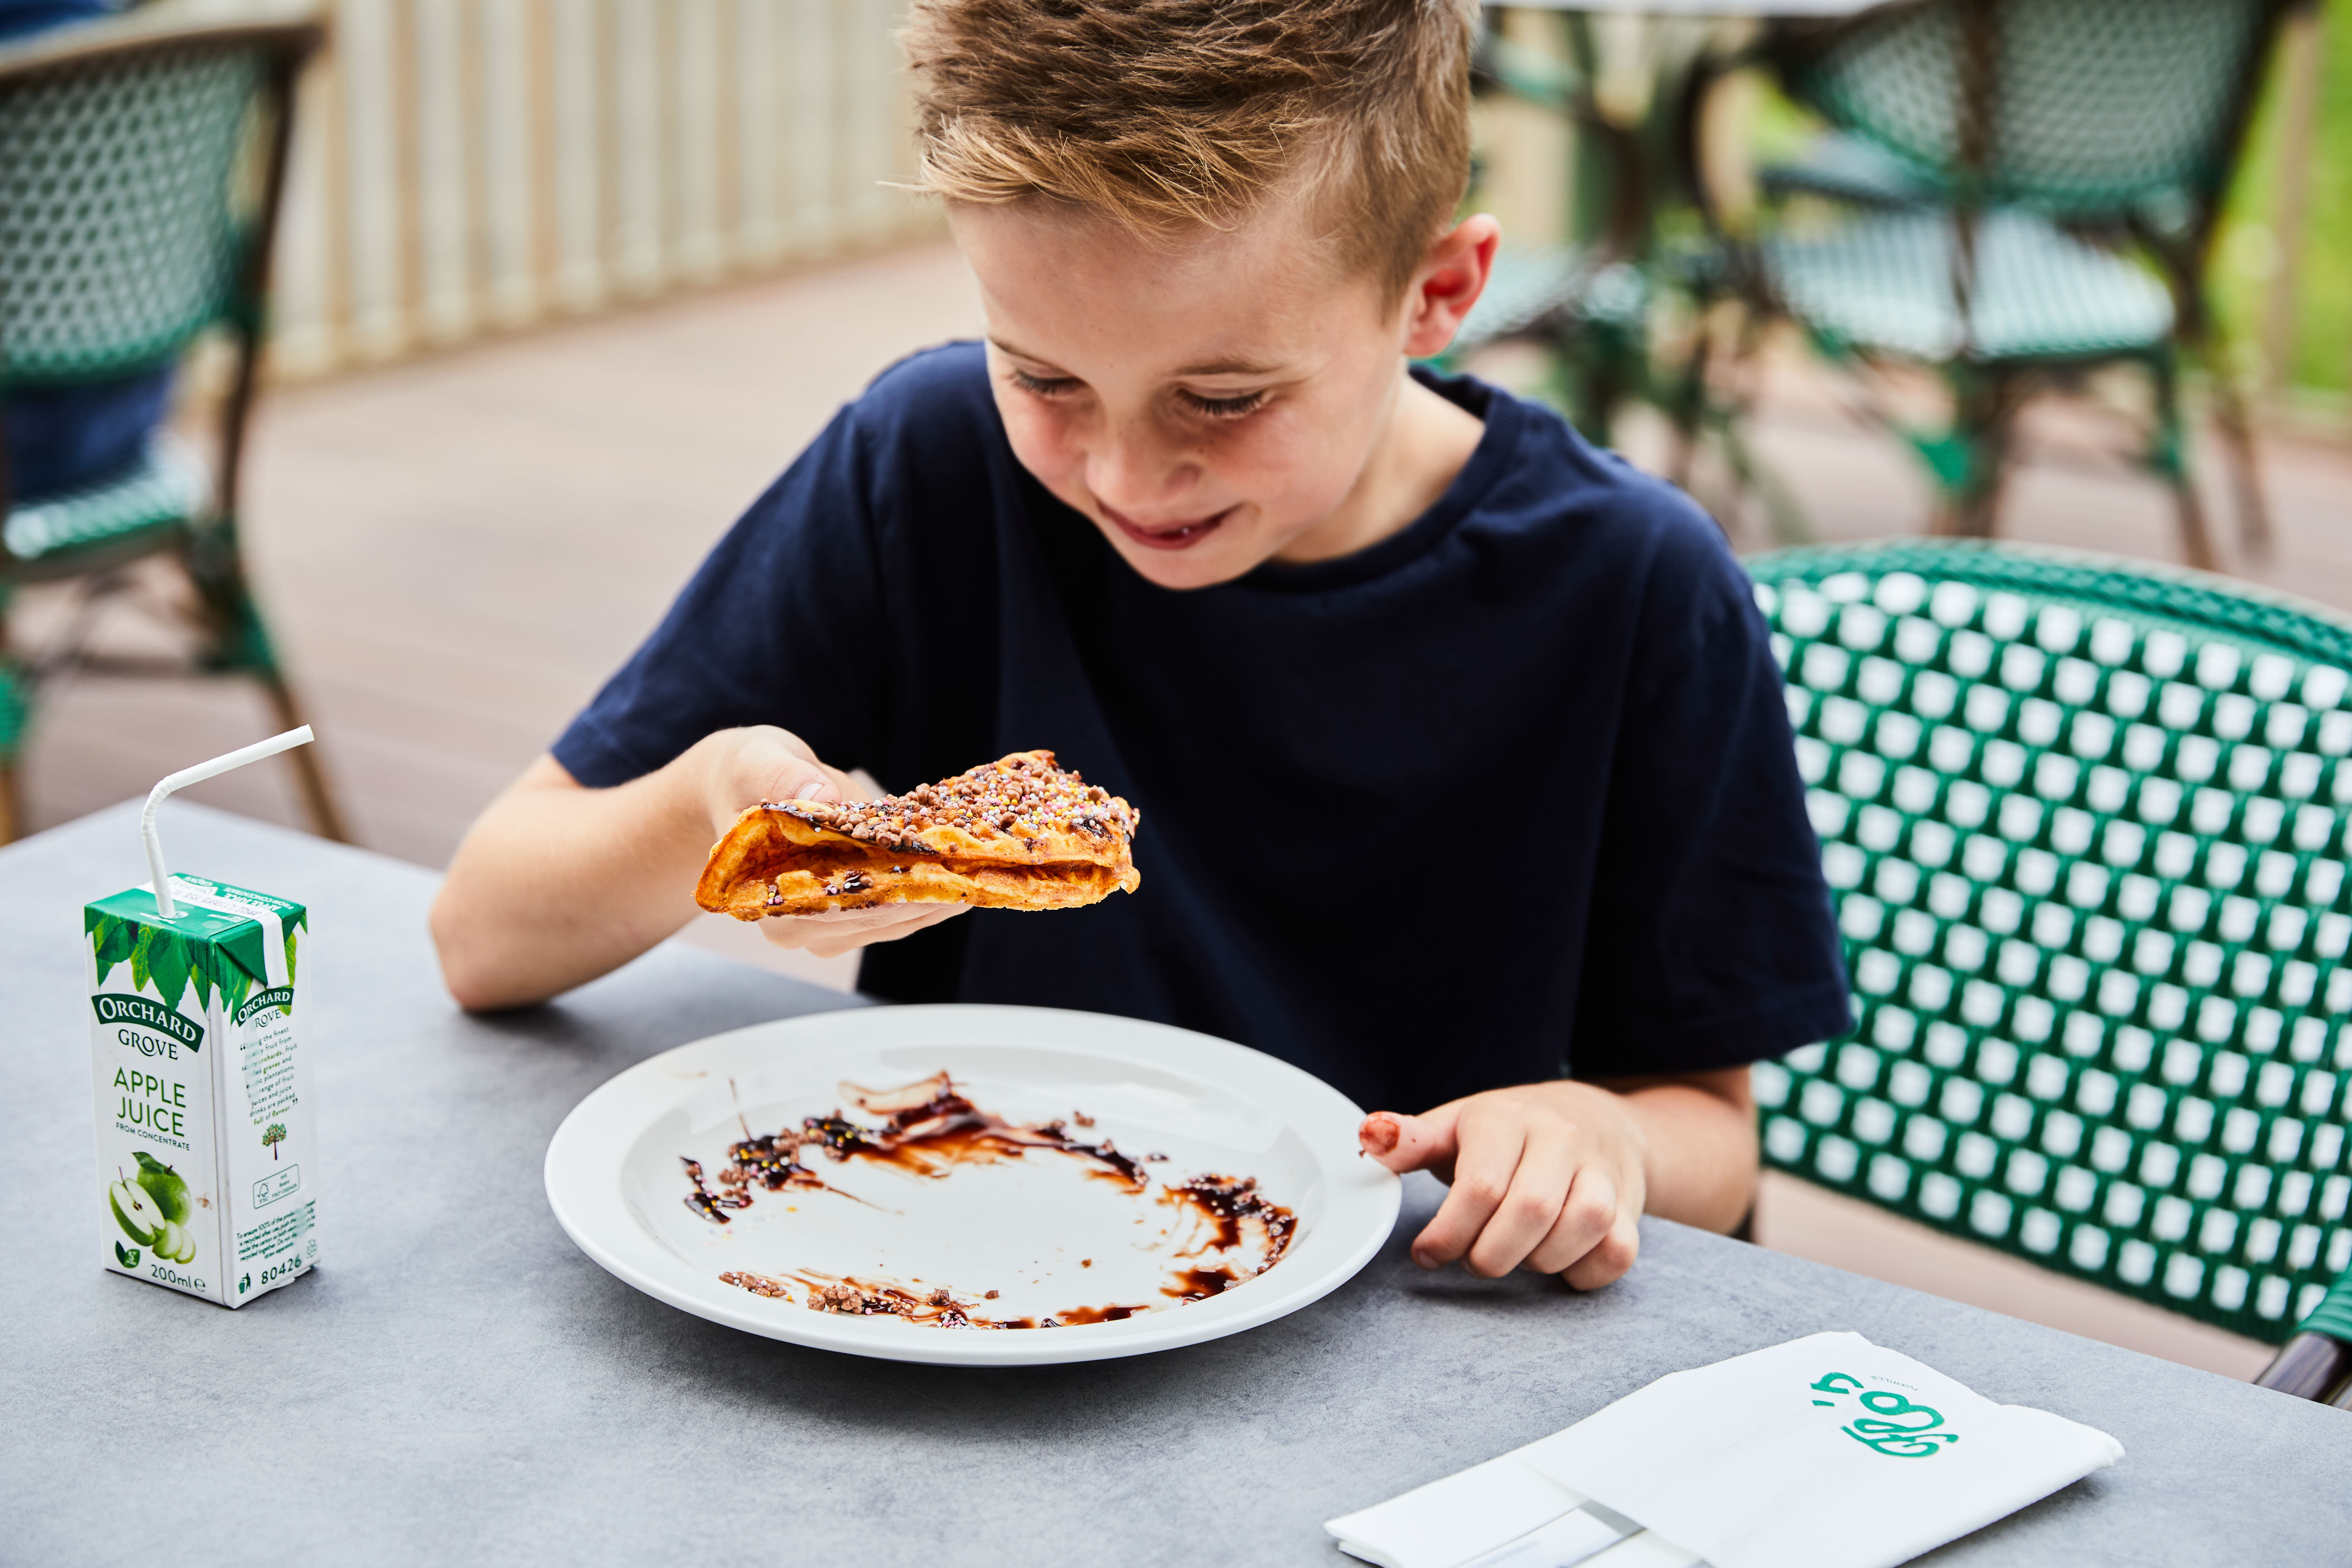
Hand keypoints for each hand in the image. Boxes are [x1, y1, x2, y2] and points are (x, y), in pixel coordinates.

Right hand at [699, 726, 969, 958]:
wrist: (741, 783)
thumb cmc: (745, 774)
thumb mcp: (758, 762)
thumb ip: (784, 778)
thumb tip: (820, 799)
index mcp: (767, 902)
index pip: (841, 906)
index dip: (893, 891)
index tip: (939, 875)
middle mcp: (798, 928)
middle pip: (877, 919)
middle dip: (928, 894)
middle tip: (977, 871)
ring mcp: (828, 928)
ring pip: (896, 921)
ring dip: (939, 897)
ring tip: (982, 872)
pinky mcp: (853, 916)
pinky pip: (900, 912)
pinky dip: (933, 892)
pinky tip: (965, 873)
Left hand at [1358, 1080, 1648, 1288]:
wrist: (1596, 1120)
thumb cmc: (1510, 1132)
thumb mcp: (1457, 1126)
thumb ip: (1411, 1139)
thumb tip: (1369, 1138)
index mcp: (1508, 1119)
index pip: (1480, 1186)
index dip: (1447, 1234)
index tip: (1426, 1253)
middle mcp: (1561, 1139)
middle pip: (1529, 1212)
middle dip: (1489, 1254)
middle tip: (1470, 1260)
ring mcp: (1603, 1172)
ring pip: (1582, 1228)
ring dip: (1537, 1262)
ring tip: (1513, 1256)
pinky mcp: (1630, 1207)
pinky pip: (1618, 1252)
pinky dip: (1584, 1272)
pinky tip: (1558, 1263)